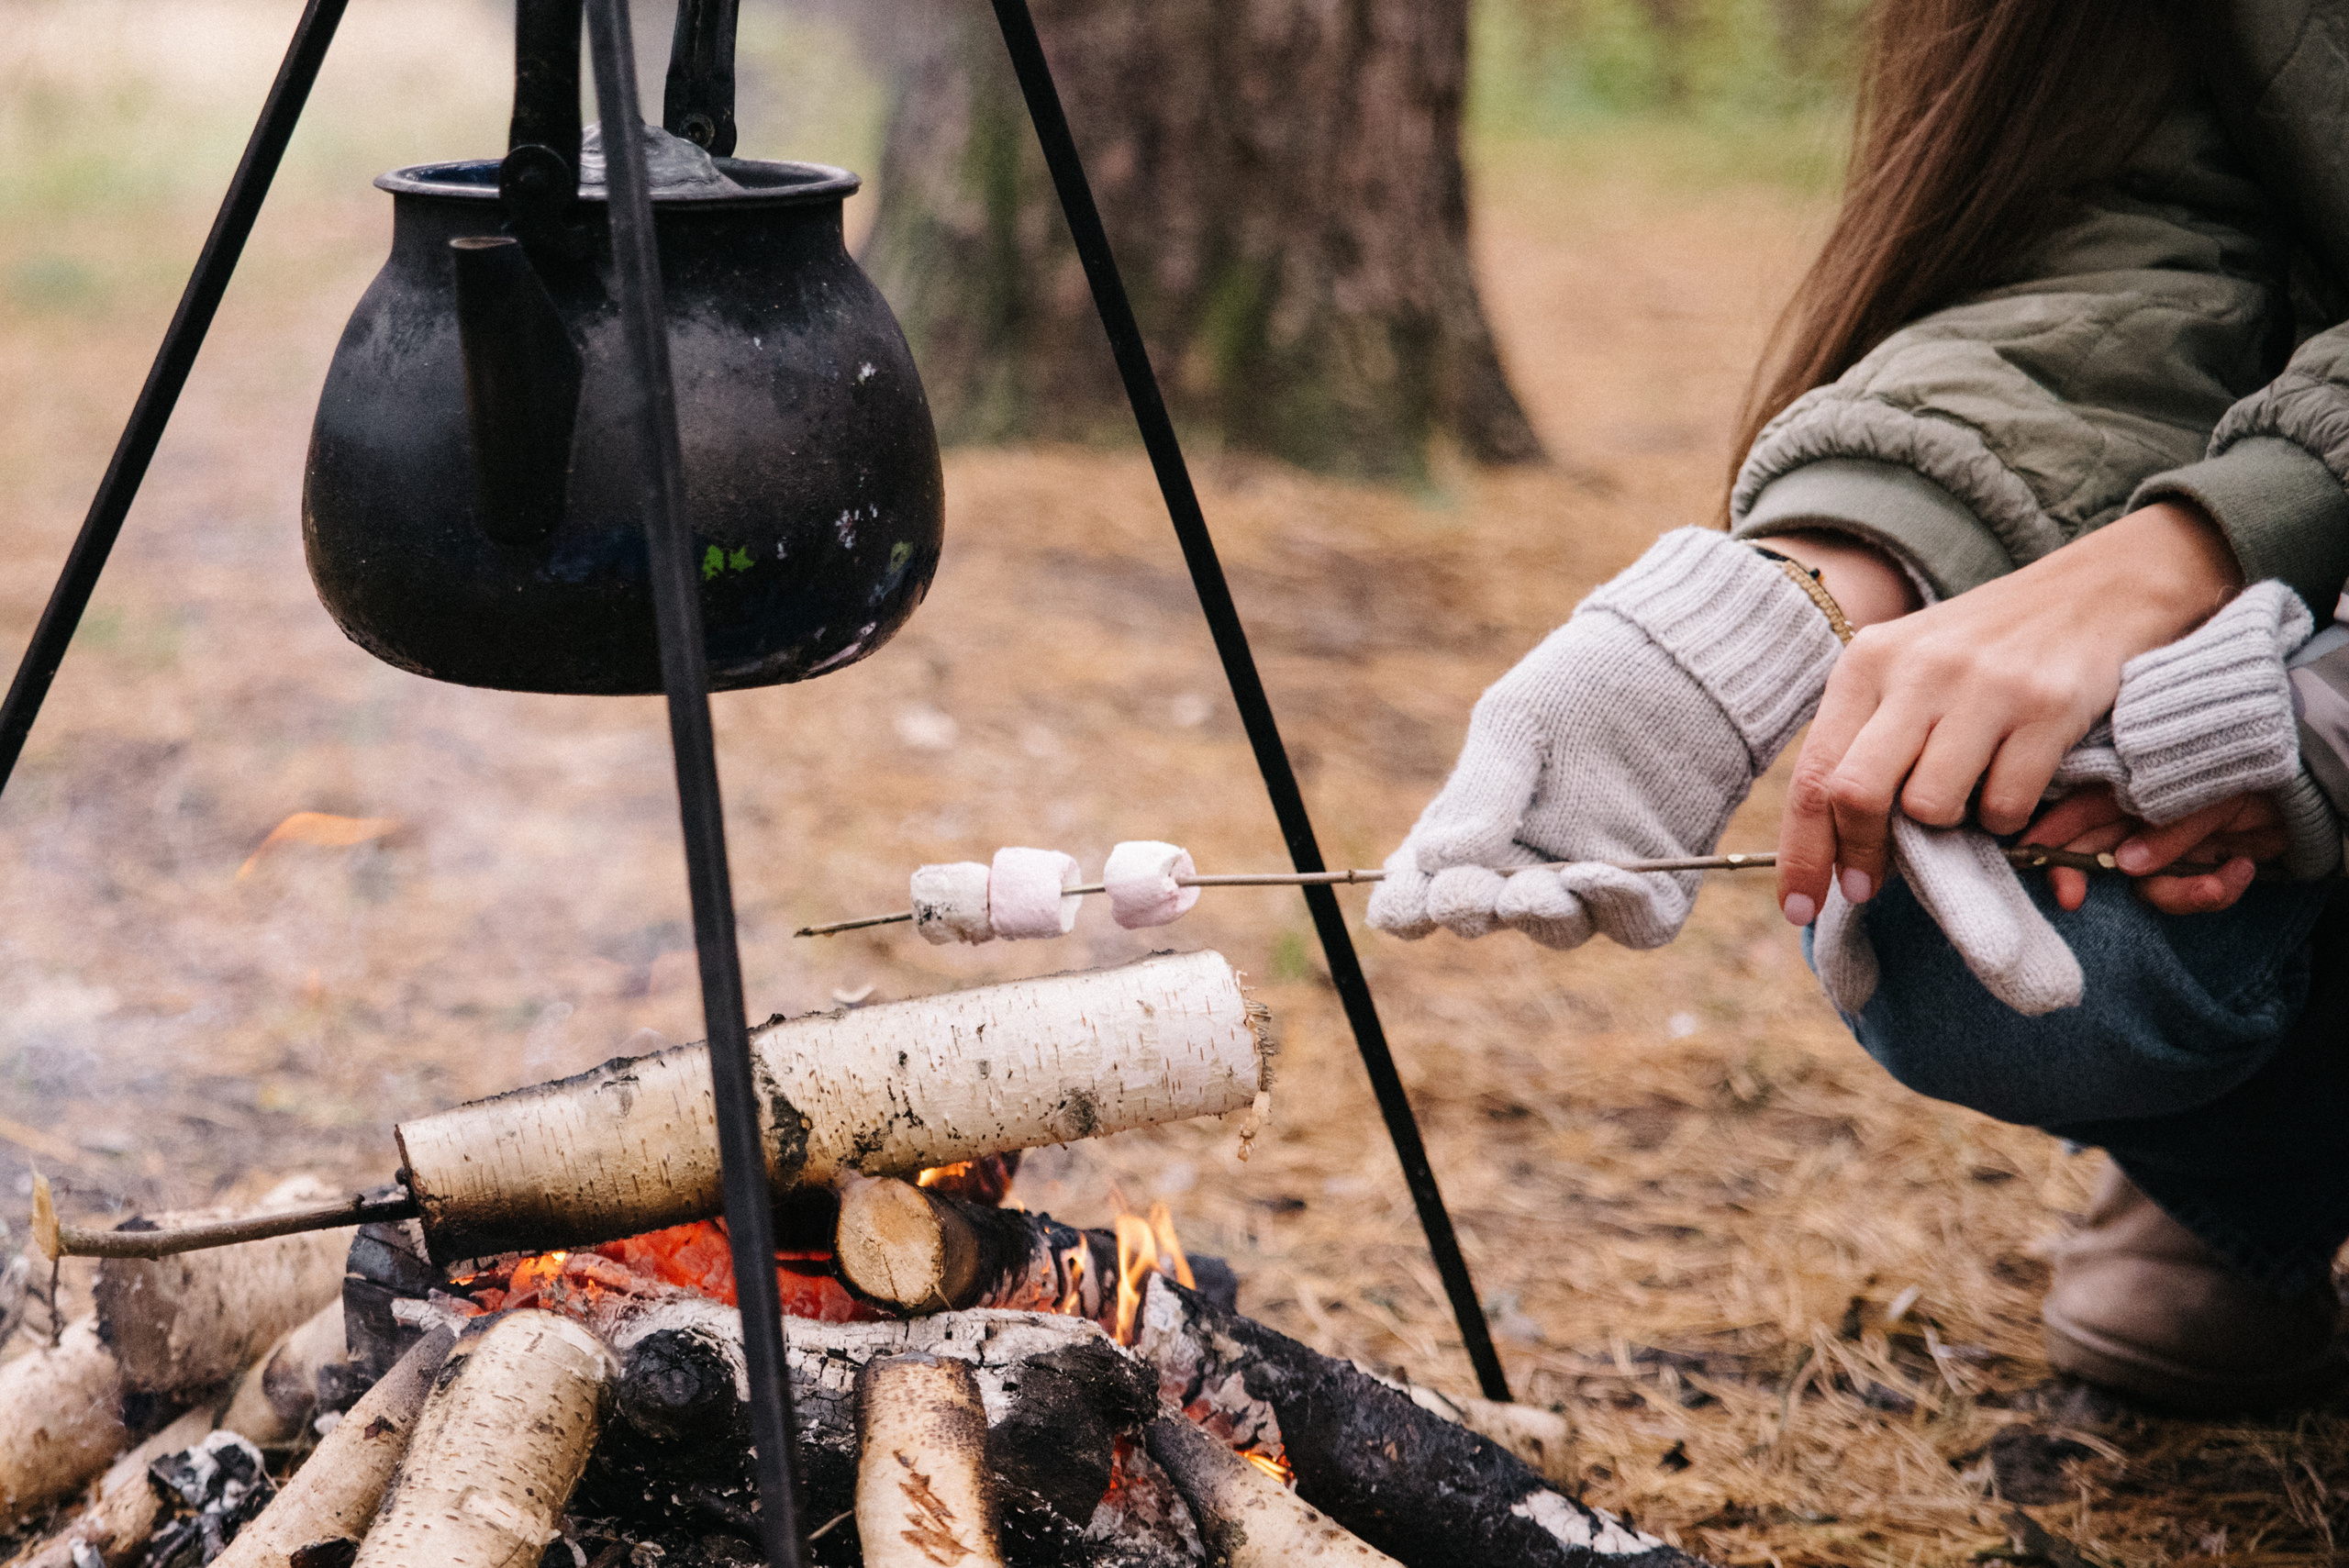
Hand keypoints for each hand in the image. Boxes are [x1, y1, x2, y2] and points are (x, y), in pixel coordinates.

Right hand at [1367, 530, 1843, 948]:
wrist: (1680, 663)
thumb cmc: (1583, 685)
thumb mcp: (1517, 723)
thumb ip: (1480, 794)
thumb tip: (1433, 860)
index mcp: (1469, 835)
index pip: (1421, 896)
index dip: (1408, 909)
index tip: (1409, 902)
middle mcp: (1524, 869)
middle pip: (1486, 919)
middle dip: (1471, 910)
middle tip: (1467, 891)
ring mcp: (1590, 885)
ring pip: (1557, 930)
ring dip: (1540, 915)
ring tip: (1534, 889)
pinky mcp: (1657, 889)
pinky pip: (1634, 925)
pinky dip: (1616, 909)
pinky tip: (1602, 875)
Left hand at [1775, 502, 2241, 924]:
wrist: (2100, 589)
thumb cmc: (1990, 647)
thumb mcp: (1911, 670)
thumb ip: (1869, 740)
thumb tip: (1834, 841)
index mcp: (1867, 664)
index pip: (1814, 773)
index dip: (1803, 851)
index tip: (1800, 907)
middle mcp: (1915, 670)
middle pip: (1856, 794)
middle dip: (1861, 853)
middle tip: (1873, 884)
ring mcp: (1981, 687)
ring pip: (1931, 808)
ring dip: (1947, 830)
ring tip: (1966, 802)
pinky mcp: (2046, 707)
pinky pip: (2004, 806)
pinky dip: (2005, 820)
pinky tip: (2014, 787)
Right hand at [2023, 784, 2276, 914]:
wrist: (2308, 789)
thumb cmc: (2251, 771)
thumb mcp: (2212, 794)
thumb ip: (2169, 828)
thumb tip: (2124, 864)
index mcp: (2132, 786)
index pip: (2077, 810)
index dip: (2049, 834)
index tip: (2032, 859)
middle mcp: (2139, 819)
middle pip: (2092, 853)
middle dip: (2082, 877)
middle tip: (2071, 899)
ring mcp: (2164, 847)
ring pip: (2143, 884)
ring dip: (2178, 892)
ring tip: (2219, 882)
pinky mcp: (2193, 870)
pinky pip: (2187, 895)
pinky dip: (2216, 890)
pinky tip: (2243, 869)